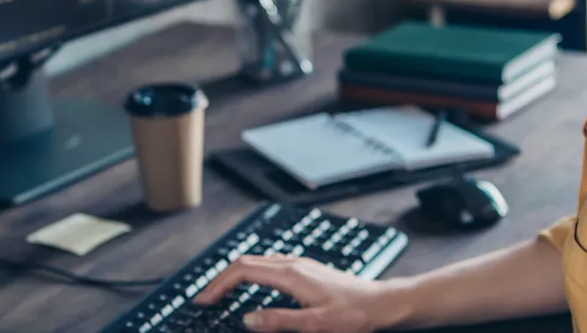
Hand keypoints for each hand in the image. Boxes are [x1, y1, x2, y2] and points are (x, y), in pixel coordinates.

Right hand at [192, 255, 401, 332]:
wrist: (383, 303)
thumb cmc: (354, 314)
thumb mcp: (314, 325)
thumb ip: (278, 321)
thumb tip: (248, 319)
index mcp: (290, 274)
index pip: (242, 270)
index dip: (218, 284)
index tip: (204, 300)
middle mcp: (293, 263)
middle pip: (245, 261)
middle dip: (221, 278)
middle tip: (206, 298)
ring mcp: (301, 264)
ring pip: (257, 261)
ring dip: (236, 274)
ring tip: (223, 293)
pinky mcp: (307, 270)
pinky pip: (270, 264)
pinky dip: (252, 273)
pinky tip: (254, 286)